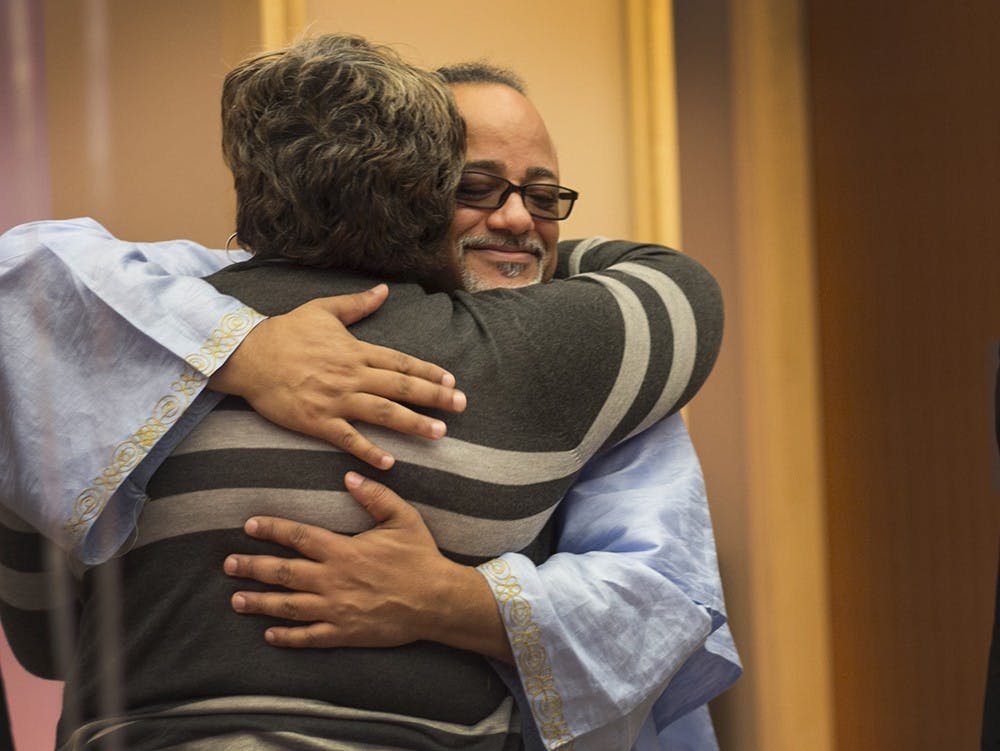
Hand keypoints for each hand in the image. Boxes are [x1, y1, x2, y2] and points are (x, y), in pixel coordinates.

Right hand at [208, 285, 466, 468]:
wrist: (247, 355)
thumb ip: (357, 304)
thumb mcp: (323, 310)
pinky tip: (390, 462)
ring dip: (413, 423)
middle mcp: (351, 375)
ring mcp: (335, 399)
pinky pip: (348, 438)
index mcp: (355, 350)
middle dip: (435, 396)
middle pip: (401, 387)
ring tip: (439, 432)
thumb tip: (383, 290)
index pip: (401, 362)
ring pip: (383, 412)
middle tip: (461, 405)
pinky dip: (369, 450)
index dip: (428, 372)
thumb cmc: (285, 332)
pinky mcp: (316, 421)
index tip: (451, 380)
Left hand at [224, 472, 512, 661]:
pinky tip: (269, 634)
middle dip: (252, 567)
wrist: (438, 601)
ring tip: (236, 600)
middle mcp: (333, 580)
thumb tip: (349, 476)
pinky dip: (287, 637)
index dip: (271, 529)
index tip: (250, 525)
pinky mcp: (345, 633)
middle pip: (282, 573)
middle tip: (228, 565)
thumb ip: (375, 496)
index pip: (298, 537)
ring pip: (288, 606)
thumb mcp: (403, 518)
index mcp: (343, 551)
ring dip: (259, 602)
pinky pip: (309, 636)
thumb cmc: (421, 557)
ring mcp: (336, 609)